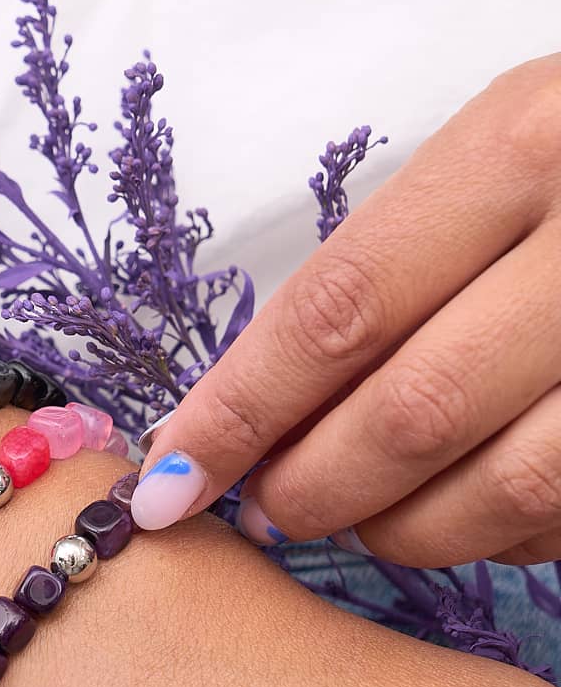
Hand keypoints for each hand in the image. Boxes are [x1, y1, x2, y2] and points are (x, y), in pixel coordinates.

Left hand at [130, 54, 560, 566]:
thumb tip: (243, 421)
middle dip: (310, 487)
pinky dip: (493, 537)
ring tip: (358, 518)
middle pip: (409, 414)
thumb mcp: (483, 171)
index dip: (236, 415)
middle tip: (264, 511)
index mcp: (519, 148)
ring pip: (500, 490)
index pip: (337, 313)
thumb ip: (375, 283)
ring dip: (399, 530)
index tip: (166, 484)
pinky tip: (460, 510)